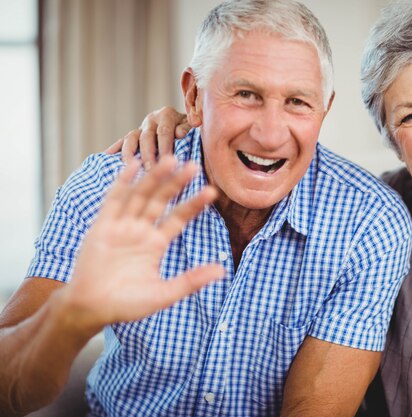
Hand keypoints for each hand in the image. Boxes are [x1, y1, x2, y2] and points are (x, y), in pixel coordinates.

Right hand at [64, 156, 223, 332]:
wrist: (91, 309)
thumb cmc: (127, 304)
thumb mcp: (164, 293)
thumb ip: (191, 280)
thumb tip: (222, 271)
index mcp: (156, 243)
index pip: (179, 217)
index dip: (193, 204)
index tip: (211, 192)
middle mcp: (140, 230)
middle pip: (161, 200)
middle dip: (176, 183)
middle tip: (193, 166)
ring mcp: (121, 226)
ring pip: (141, 196)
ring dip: (154, 178)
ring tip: (170, 160)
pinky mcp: (102, 226)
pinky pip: (114, 200)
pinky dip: (123, 182)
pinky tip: (134, 165)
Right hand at [105, 106, 189, 167]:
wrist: (183, 123)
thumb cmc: (190, 129)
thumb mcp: (192, 125)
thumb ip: (188, 128)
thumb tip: (181, 133)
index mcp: (166, 114)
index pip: (164, 132)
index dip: (165, 147)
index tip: (167, 163)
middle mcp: (151, 119)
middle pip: (146, 137)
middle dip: (148, 155)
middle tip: (149, 170)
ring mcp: (140, 127)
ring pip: (131, 139)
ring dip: (130, 154)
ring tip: (130, 168)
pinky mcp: (133, 135)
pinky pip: (121, 141)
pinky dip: (114, 148)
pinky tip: (106, 157)